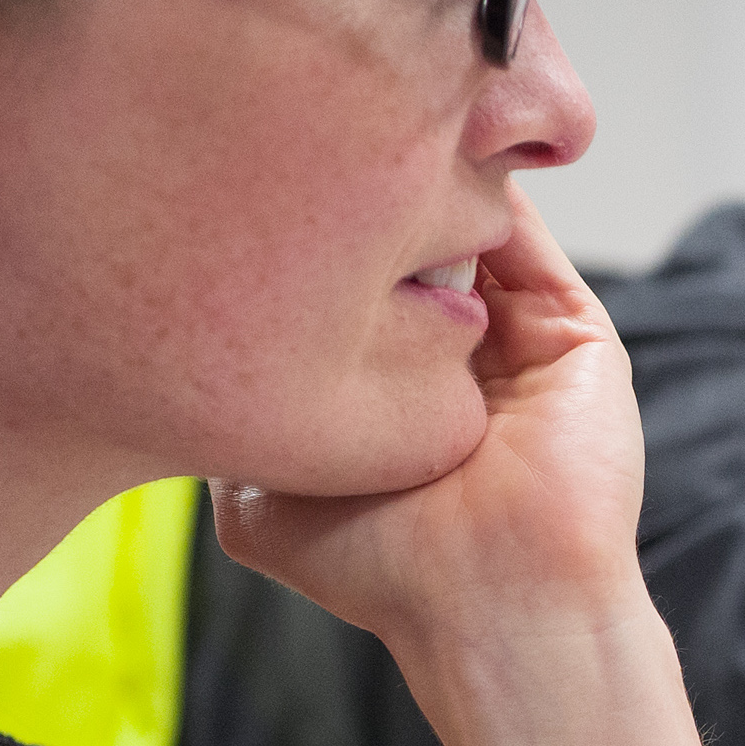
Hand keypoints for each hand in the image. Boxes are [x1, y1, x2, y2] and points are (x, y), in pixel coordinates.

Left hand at [215, 185, 648, 654]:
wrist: (494, 604)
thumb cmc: (385, 568)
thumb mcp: (261, 499)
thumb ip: (226, 430)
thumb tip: (174, 360)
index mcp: (381, 391)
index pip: (340, 285)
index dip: (296, 233)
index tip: (242, 190)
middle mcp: (448, 359)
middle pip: (404, 241)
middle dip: (358, 191)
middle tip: (303, 148)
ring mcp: (512, 338)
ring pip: (468, 225)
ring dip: (425, 178)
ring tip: (366, 141)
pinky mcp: (570, 330)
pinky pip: (527, 236)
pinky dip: (487, 191)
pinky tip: (430, 164)